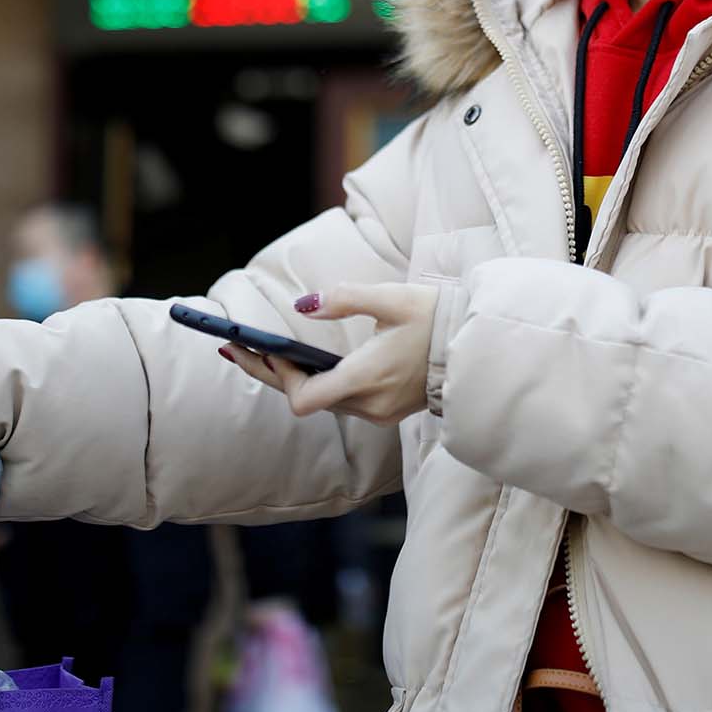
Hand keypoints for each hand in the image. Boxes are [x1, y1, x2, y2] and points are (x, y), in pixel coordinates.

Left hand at [223, 283, 437, 427]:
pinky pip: (340, 401)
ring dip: (294, 378)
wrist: (476, 348)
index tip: (265, 348)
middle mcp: (368, 404)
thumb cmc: (437, 319)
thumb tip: (304, 305)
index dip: (279, 375)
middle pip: (303, 399)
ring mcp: (377, 412)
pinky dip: (318, 383)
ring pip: (321, 400)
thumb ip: (345, 299)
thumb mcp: (393, 299)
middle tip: (234, 347)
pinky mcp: (385, 411)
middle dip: (269, 372)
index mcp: (367, 378)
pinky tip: (304, 363)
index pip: (304, 398)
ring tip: (262, 350)